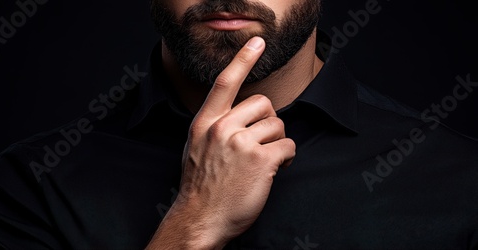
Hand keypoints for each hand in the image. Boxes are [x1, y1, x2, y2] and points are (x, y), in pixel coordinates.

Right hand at [146, 37, 295, 248]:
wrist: (201, 219)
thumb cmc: (201, 187)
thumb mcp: (196, 148)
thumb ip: (216, 127)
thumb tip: (242, 117)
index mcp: (205, 123)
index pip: (224, 83)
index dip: (242, 59)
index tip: (257, 43)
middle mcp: (222, 128)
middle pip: (263, 103)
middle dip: (269, 122)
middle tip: (263, 142)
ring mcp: (241, 143)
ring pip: (278, 125)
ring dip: (278, 142)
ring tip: (265, 161)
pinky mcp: (261, 160)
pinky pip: (288, 145)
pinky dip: (288, 157)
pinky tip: (275, 169)